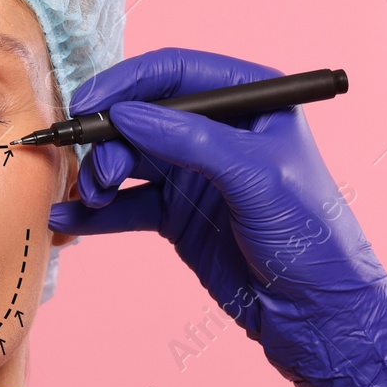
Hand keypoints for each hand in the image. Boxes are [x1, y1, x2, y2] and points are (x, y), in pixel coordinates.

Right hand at [48, 46, 386, 386]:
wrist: (317, 313)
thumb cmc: (310, 237)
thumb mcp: (256, 176)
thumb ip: (190, 139)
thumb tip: (126, 114)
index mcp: (250, 101)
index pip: (176, 72)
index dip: (126, 83)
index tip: (87, 104)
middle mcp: (218, 131)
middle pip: (142, 116)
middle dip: (109, 139)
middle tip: (95, 173)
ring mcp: (196, 174)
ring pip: (129, 159)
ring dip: (99, 176)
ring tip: (87, 200)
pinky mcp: (178, 215)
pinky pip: (126, 204)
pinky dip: (95, 213)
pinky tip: (68, 222)